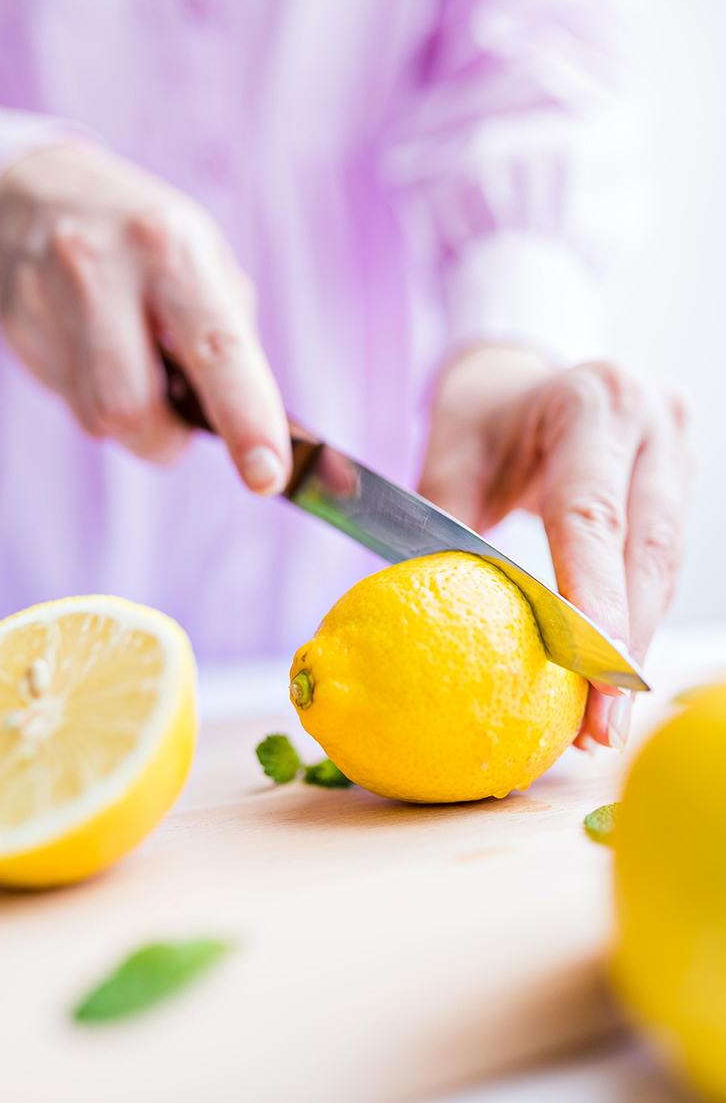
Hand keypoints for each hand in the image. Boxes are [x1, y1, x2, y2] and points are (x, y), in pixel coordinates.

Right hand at [0, 142, 290, 491]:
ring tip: (137, 373)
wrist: (42, 189)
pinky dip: (95, 398)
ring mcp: (45, 293)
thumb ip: (231, 345)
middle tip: (178, 426)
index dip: (246, 420)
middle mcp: (102, 265)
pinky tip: (97, 355)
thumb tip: (255, 429)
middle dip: (163, 441)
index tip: (267, 475)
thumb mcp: (207, 265)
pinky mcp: (15, 321)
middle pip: (130, 408)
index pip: (216, 351)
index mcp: (171, 248)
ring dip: (130, 423)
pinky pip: (65, 399)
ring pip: (95, 417)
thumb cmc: (149, 242)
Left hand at [419, 344, 692, 750]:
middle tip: (601, 727)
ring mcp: (677, 453)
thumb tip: (423, 611)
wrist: (524, 377)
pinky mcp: (681, 484)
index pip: (594, 515)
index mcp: (592, 403)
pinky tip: (612, 674)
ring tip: (604, 720)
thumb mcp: (452, 455)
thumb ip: (443, 526)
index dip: (597, 599)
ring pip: (667, 566)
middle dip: (625, 645)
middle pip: (648, 550)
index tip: (594, 672)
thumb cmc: (484, 418)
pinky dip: (638, 619)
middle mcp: (651, 424)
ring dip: (636, 644)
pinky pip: (664, 563)